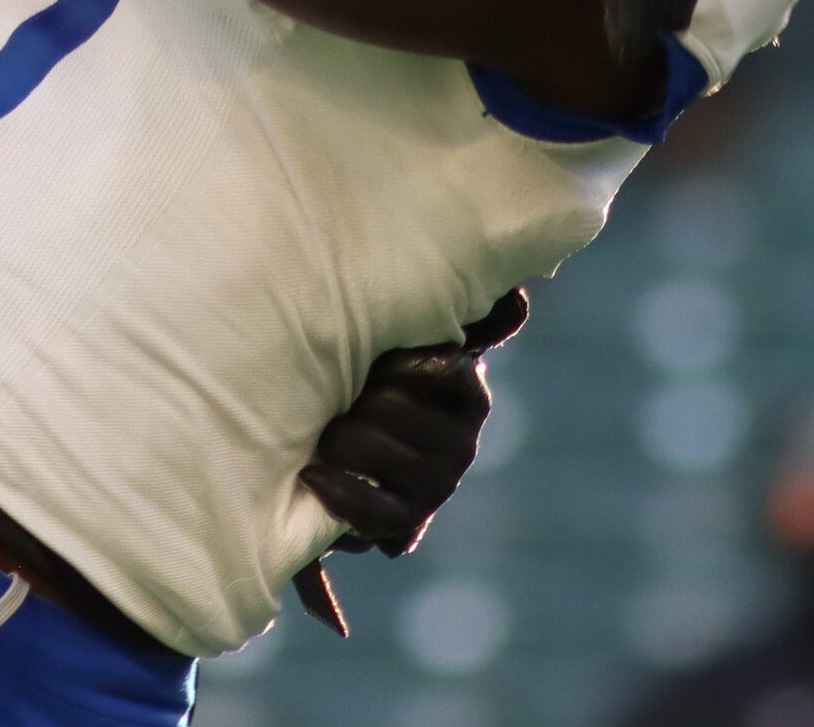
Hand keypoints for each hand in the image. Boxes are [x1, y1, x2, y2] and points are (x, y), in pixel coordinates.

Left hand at [300, 288, 527, 556]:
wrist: (335, 434)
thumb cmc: (361, 371)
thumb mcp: (388, 337)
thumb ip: (419, 314)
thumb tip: (502, 292)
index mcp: (466, 389)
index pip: (447, 370)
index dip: (403, 364)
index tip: (375, 362)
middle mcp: (461, 440)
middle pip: (400, 412)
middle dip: (361, 402)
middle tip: (335, 395)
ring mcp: (436, 484)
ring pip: (383, 457)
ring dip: (343, 443)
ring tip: (321, 432)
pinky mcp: (407, 520)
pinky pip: (377, 512)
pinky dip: (340, 492)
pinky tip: (312, 474)